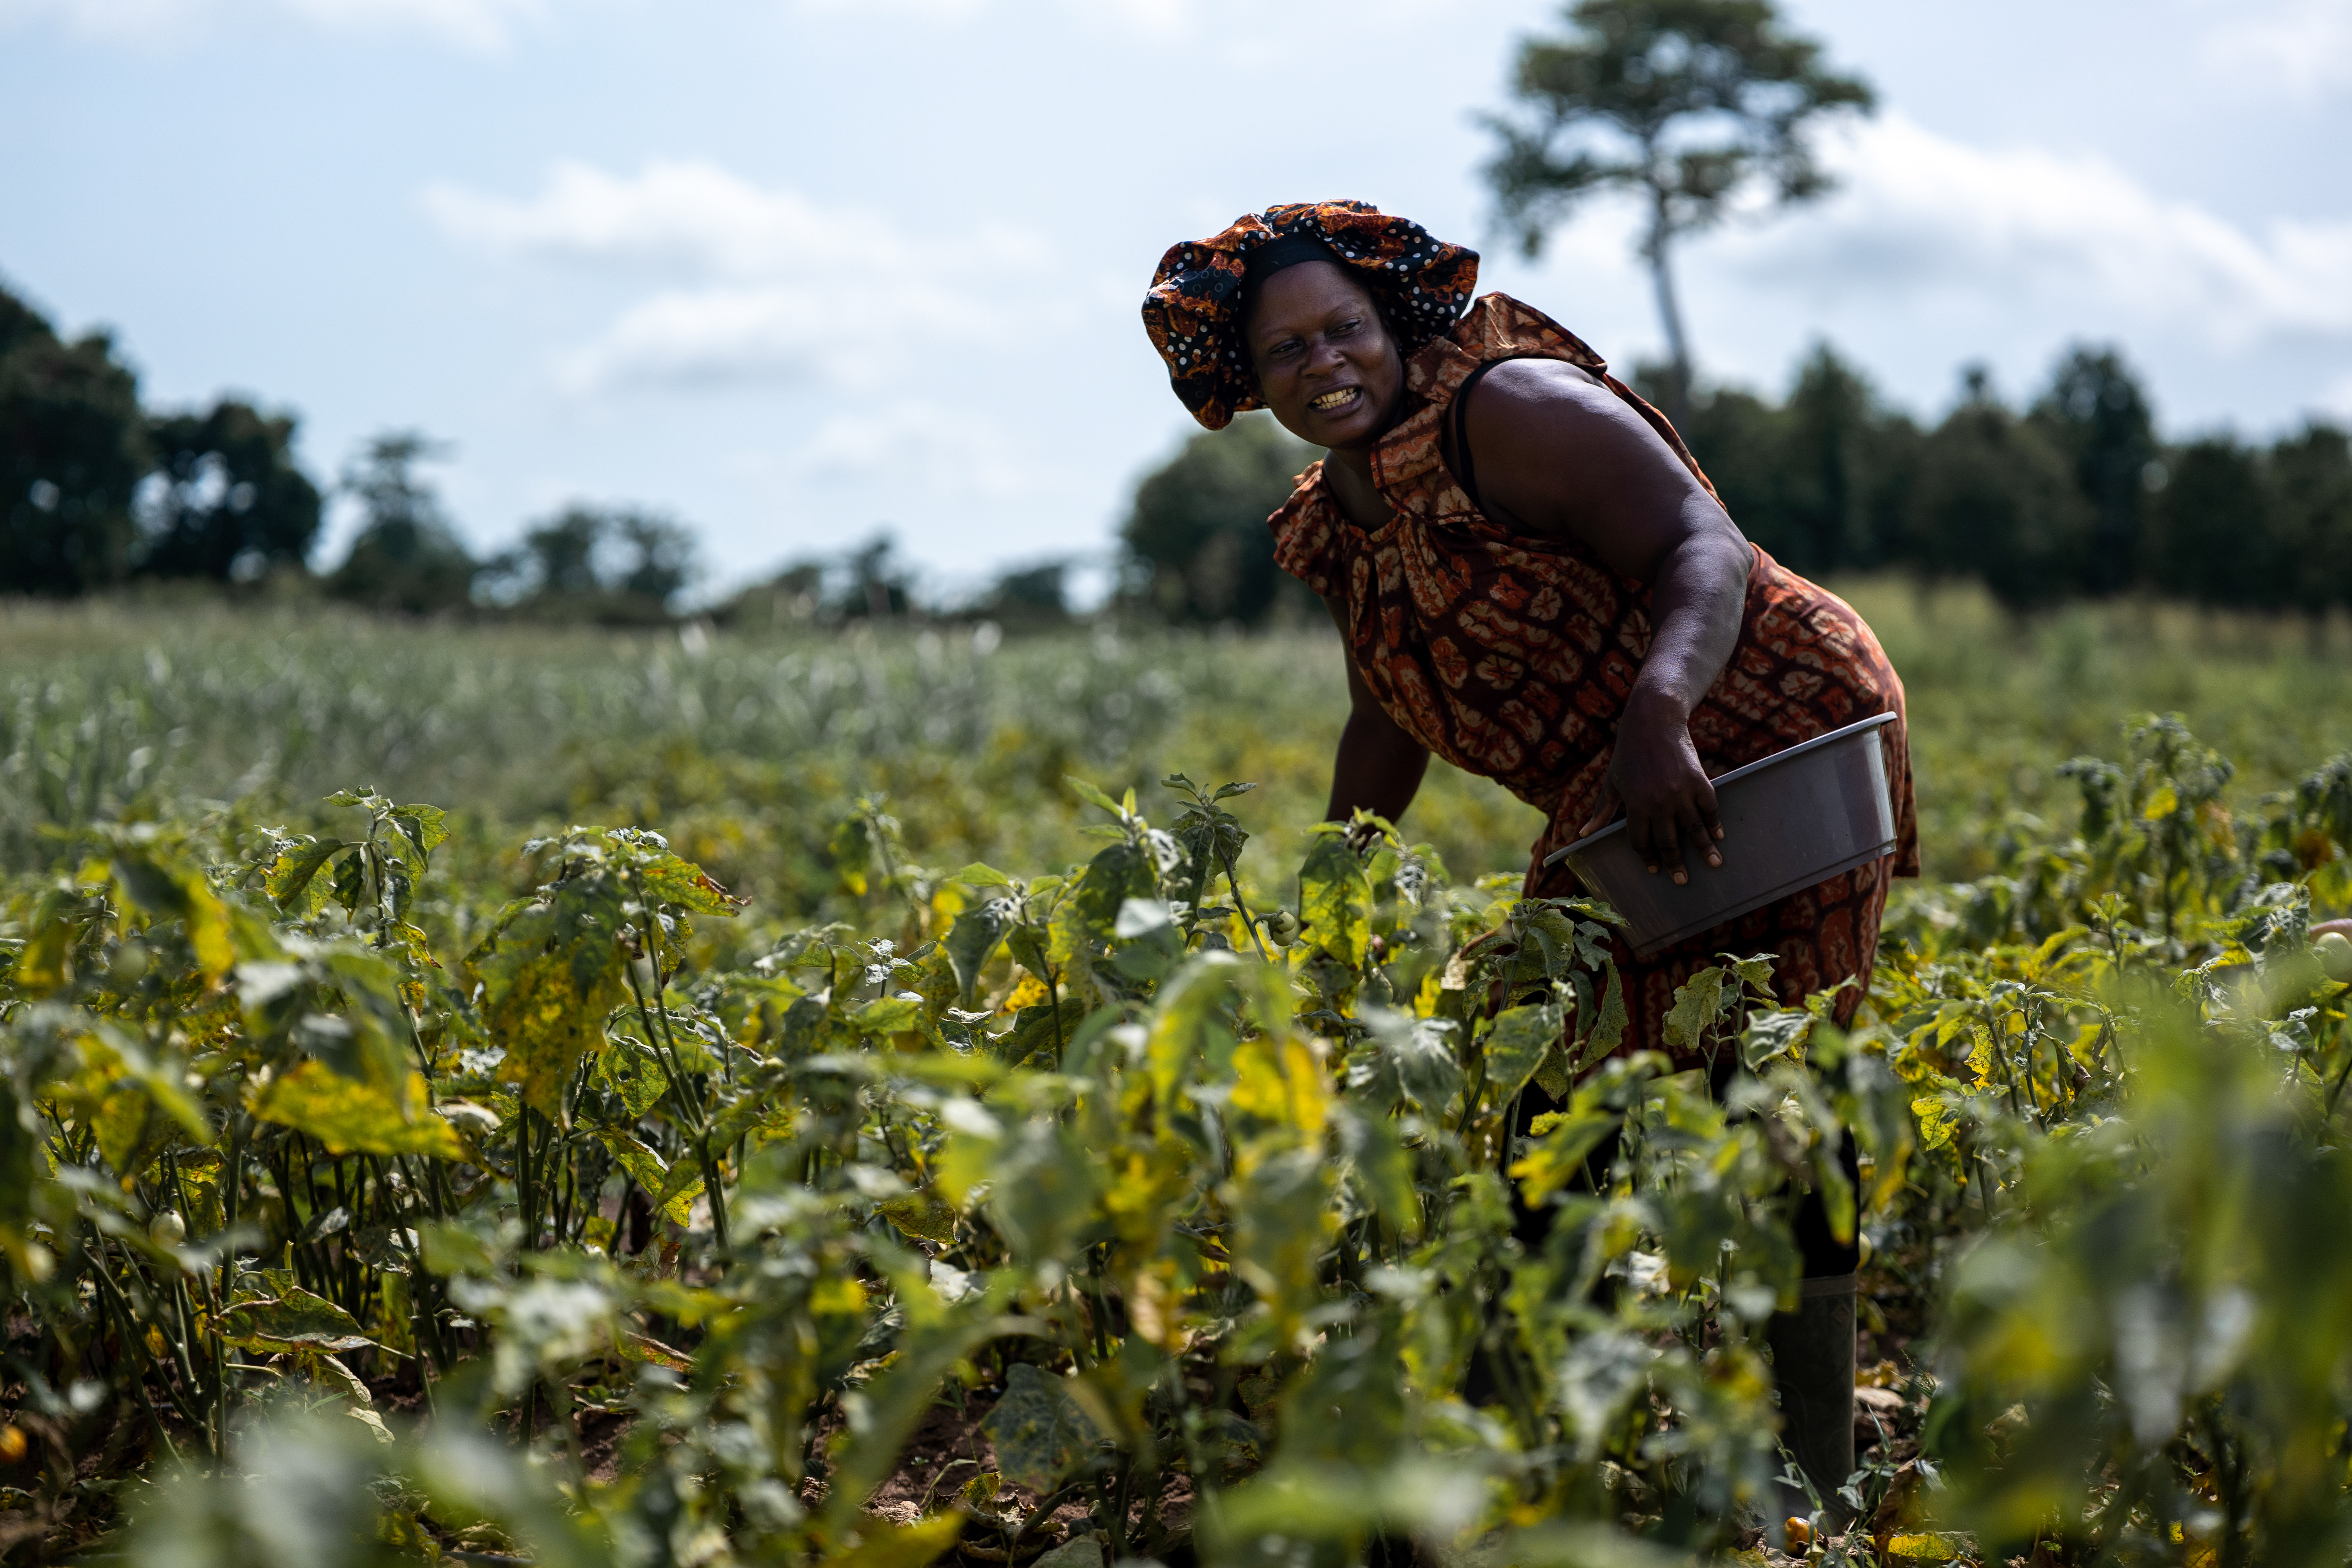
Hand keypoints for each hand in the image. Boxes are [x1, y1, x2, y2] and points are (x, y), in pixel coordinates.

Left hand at [1577, 696, 1723, 884]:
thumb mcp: (1612, 781)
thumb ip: (1602, 810)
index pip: (1641, 841)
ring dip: (1704, 849)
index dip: (1647, 857)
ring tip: (1714, 864)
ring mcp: (1680, 792)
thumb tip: (1584, 833)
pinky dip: (1715, 823)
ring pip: (1693, 829)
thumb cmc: (1628, 752)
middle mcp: (1658, 802)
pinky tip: (1718, 835)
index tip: (1655, 870)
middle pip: (1668, 841)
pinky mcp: (1698, 780)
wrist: (1654, 720)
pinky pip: (1709, 808)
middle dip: (1676, 864)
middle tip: (1682, 881)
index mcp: (1634, 805)